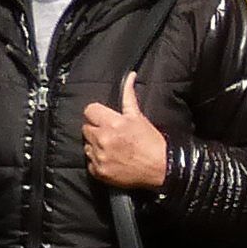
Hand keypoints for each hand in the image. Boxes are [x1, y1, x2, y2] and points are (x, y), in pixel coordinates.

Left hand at [82, 71, 170, 190]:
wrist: (160, 168)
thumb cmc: (151, 141)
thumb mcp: (138, 116)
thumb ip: (129, 95)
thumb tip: (130, 75)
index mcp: (112, 123)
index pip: (89, 110)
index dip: (96, 114)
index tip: (103, 119)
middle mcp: (103, 139)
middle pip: (85, 128)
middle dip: (96, 130)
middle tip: (110, 134)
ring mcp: (100, 157)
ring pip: (86, 146)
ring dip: (95, 145)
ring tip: (111, 148)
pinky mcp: (99, 172)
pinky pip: (90, 162)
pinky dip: (98, 161)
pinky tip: (111, 160)